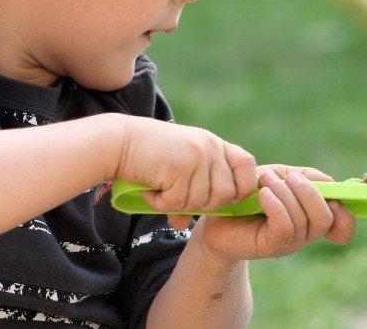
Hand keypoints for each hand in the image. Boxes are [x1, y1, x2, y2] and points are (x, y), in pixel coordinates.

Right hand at [115, 116, 256, 222]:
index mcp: (214, 144)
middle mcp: (209, 147)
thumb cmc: (147, 155)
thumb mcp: (177, 167)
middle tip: (177, 199)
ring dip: (178, 205)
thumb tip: (182, 225)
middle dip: (203, 205)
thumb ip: (187, 191)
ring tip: (160, 192)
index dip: (242, 187)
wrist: (119, 142)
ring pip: (201, 201)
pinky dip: (162, 204)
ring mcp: (196, 156)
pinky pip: (178, 202)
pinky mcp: (179, 167)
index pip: (247, 166)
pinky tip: (150, 193)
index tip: (225, 198)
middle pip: (225, 194)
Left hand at [192, 164, 355, 260]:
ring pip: (304, 219)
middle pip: (326, 217)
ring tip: (265, 181)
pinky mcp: (271, 246)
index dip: (345, 212)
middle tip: (286, 177)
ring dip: (285, 193)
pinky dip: (276, 205)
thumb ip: (308, 177)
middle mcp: (306, 233)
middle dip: (309, 192)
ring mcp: (290, 242)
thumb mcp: (282, 176)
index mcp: (312, 216)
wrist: (218, 213)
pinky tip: (262, 194)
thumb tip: (331, 184)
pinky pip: (285, 227)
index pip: (343, 224)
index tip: (329, 196)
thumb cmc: (251, 192)